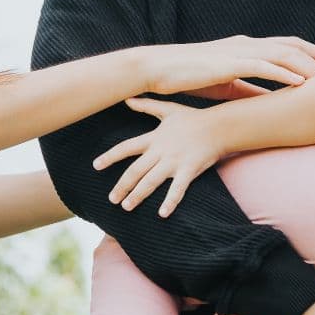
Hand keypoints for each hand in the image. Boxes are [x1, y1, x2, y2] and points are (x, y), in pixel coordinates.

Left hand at [92, 98, 226, 215]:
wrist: (219, 126)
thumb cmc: (193, 118)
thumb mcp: (167, 109)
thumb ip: (146, 106)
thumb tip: (127, 99)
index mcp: (153, 138)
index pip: (126, 148)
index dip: (110, 157)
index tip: (96, 166)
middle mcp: (160, 152)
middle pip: (135, 170)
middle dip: (122, 186)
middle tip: (112, 199)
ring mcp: (174, 162)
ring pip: (151, 182)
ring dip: (137, 195)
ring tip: (126, 206)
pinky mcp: (189, 171)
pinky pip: (177, 190)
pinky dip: (170, 202)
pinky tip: (162, 214)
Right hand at [141, 36, 314, 98]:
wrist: (158, 69)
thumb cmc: (190, 76)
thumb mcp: (227, 86)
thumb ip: (251, 90)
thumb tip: (274, 102)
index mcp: (246, 47)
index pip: (287, 46)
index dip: (313, 54)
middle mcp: (246, 44)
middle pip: (292, 46)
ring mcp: (238, 51)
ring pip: (282, 54)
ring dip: (308, 66)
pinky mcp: (227, 62)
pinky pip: (261, 66)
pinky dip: (283, 74)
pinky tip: (300, 83)